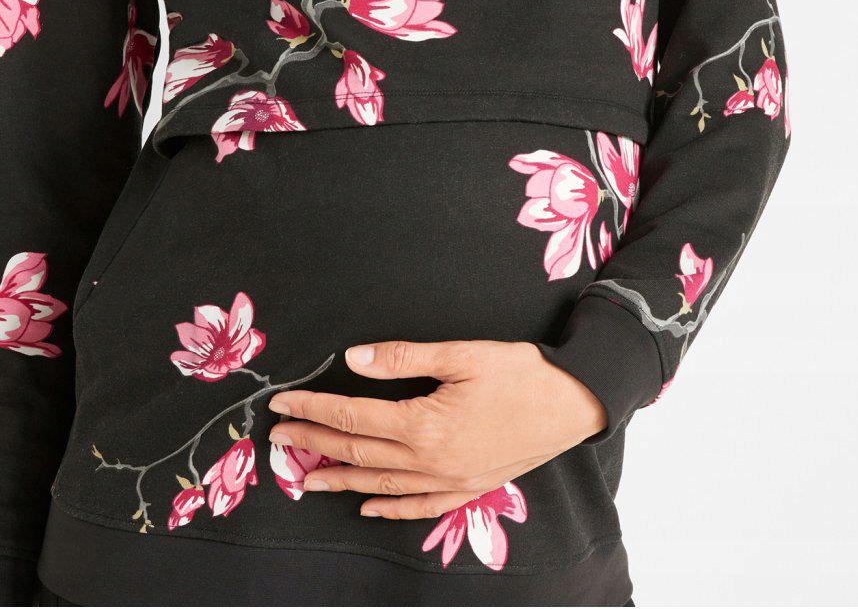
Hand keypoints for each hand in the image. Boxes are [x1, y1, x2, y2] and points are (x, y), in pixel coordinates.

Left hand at [266, 337, 607, 518]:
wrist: (575, 403)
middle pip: (360, 453)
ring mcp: (450, 481)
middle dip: (315, 444)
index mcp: (425, 425)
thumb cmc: (521, 373)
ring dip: (340, 479)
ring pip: (381, 485)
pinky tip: (368, 506)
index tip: (284, 403)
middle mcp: (431, 461)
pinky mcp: (468, 488)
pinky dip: (389, 508)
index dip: (315, 410)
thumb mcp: (463, 354)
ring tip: (305, 477)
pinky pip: (419, 506)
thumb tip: (354, 358)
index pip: (354, 418)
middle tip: (279, 438)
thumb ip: (404, 358)